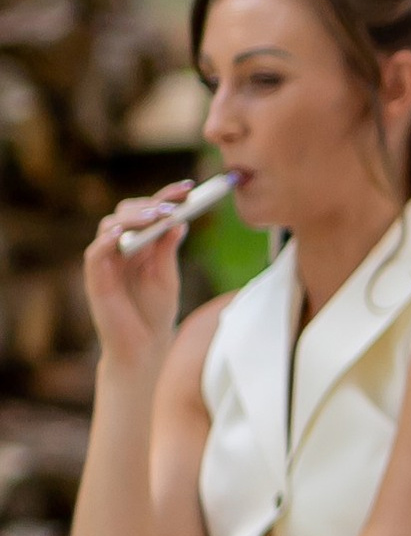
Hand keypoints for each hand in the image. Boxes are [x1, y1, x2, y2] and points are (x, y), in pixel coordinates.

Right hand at [84, 195, 186, 373]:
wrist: (144, 348)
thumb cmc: (155, 312)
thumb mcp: (167, 276)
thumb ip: (168, 249)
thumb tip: (180, 220)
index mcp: (141, 244)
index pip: (150, 212)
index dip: (167, 196)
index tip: (189, 187)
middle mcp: (121, 247)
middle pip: (127, 212)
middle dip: (151, 204)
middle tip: (173, 205)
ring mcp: (107, 261)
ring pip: (111, 225)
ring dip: (134, 218)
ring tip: (156, 216)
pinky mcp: (95, 278)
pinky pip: (96, 252)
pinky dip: (107, 240)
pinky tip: (123, 232)